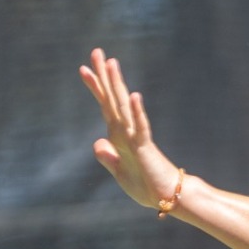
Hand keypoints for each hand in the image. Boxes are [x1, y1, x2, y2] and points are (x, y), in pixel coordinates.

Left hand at [79, 48, 183, 211]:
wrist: (165, 198)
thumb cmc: (145, 185)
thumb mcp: (119, 172)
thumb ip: (108, 157)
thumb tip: (98, 143)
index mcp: (119, 135)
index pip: (105, 105)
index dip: (95, 87)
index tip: (83, 68)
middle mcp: (126, 130)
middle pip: (112, 98)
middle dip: (104, 75)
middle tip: (96, 51)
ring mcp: (136, 136)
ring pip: (124, 106)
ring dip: (117, 84)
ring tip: (111, 63)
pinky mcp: (145, 147)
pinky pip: (141, 127)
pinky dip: (137, 112)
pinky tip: (134, 95)